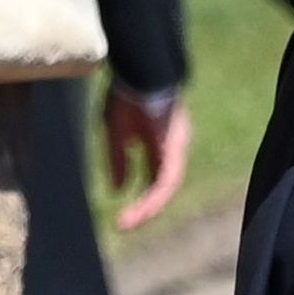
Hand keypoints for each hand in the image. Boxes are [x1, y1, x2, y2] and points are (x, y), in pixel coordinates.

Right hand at [104, 87, 193, 234]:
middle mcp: (172, 148)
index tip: (121, 214)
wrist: (140, 69)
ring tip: (129, 223)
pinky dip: (153, 196)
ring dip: (148, 208)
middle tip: (124, 225)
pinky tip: (140, 208)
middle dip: (144, 209)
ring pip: (166, 187)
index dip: (139, 197)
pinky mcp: (176, 147)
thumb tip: (119, 189)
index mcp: (158, 143)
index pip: (152, 178)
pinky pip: (168, 180)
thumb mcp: (116, 132)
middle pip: (162, 187)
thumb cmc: (128, 93)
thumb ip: (118, 160)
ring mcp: (176, 147)